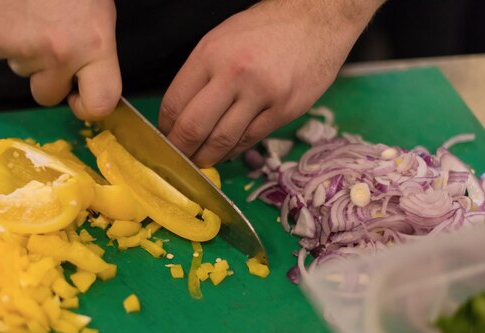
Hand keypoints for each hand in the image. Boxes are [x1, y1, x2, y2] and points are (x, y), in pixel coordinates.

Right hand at [0, 0, 120, 119]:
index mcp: (95, 46)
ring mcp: (21, 47)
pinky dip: (7, 37)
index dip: (90, 106)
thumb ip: (95, 53)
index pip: (100, 103)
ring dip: (28, 54)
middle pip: (48, 96)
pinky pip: (0, 50)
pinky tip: (17, 12)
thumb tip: (86, 84)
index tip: (83, 97)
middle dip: (51, 80)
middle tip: (54, 48)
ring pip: (22, 72)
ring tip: (35, 17)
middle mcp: (59, 53)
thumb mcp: (99, 15)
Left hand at [159, 0, 382, 166]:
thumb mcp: (222, 39)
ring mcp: (261, 94)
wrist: (318, 18)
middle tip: (179, 163)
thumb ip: (200, 75)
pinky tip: (227, 152)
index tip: (166, 140)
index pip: (174, 104)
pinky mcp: (285, 109)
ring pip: (222, 140)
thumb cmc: (267, 28)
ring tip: (201, 162)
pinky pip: (251, 139)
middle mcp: (233, 74)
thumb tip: (181, 114)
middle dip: (182, 152)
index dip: (165, 130)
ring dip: (207, 157)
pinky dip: (234, 150)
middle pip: (194, 128)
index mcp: (210, 54)